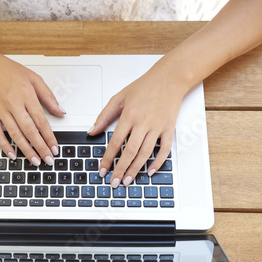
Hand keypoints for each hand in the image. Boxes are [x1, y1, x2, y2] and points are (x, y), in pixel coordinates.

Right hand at [0, 48, 64, 165]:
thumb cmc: (6, 69)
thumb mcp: (33, 77)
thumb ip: (48, 96)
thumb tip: (60, 111)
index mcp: (26, 94)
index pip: (41, 120)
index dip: (49, 137)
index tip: (55, 148)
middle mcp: (13, 103)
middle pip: (30, 131)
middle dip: (40, 148)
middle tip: (48, 160)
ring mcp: (1, 110)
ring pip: (15, 134)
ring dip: (26, 150)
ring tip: (35, 161)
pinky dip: (5, 146)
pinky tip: (13, 154)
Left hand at [88, 67, 187, 185]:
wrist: (169, 78)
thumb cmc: (144, 87)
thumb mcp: (119, 98)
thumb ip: (104, 116)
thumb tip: (92, 131)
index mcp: (129, 116)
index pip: (115, 142)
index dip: (108, 158)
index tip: (102, 170)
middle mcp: (143, 123)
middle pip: (130, 151)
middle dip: (120, 169)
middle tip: (114, 182)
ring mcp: (157, 127)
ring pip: (145, 153)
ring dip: (136, 169)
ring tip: (128, 180)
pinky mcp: (169, 128)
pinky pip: (164, 149)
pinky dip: (158, 162)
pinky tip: (150, 171)